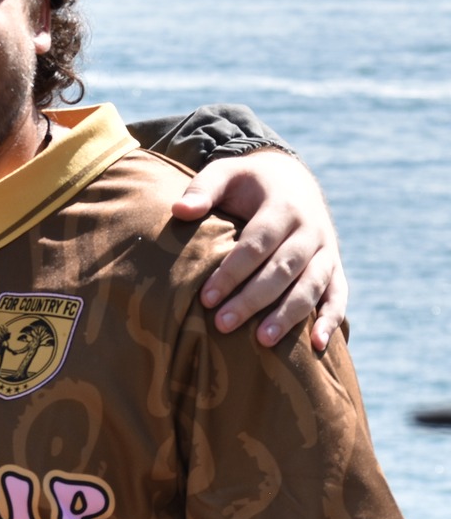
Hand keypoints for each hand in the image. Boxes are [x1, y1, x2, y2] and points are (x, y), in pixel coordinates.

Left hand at [172, 148, 344, 350]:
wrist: (292, 178)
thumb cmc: (248, 182)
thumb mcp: (225, 173)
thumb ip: (203, 189)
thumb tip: (179, 211)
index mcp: (283, 206)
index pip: (257, 244)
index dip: (233, 271)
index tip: (206, 298)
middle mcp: (311, 230)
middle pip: (283, 269)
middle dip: (253, 299)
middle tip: (223, 324)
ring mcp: (327, 251)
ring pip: (311, 286)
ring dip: (288, 315)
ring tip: (262, 341)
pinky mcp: (335, 267)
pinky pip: (338, 296)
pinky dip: (331, 320)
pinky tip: (316, 345)